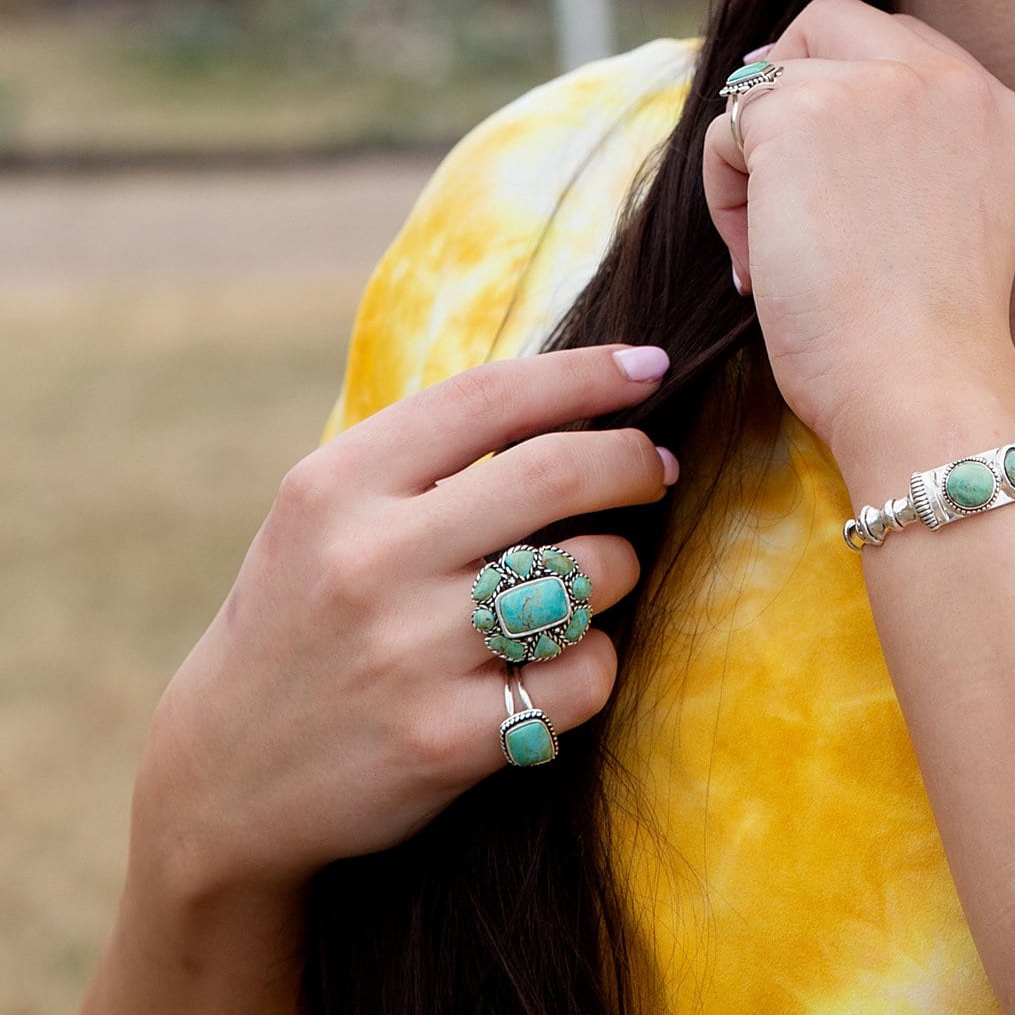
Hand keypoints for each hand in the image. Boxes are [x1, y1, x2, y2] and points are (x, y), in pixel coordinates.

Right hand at [130, 346, 674, 901]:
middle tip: (657, 468)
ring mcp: (407, 653)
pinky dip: (596, 661)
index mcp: (338, 484)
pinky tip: (567, 660)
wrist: (226, 778)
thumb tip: (583, 393)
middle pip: (556, 474)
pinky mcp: (444, 741)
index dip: (587, 373)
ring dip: (620, 565)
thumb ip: (431, 452)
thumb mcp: (329, 510)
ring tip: (599, 573)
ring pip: (587, 576)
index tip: (650, 367)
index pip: (490, 397)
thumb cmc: (308, 612)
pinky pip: (583, 676)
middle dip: (632, 461)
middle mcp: (369, 560)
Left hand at [702, 0, 1014, 458]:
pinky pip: (725, 128)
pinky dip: (723, 195)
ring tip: (771, 248)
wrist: (923, 387)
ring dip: (753, 161)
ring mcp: (876, 86)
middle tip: (772, 168)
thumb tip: (798, 117)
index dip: (845, 88)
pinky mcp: (801, 114)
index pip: (901, 43)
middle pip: (830, 22)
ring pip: (768, 81)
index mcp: (995, 106)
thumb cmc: (924, 341)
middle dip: (786, 83)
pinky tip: (758, 262)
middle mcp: (947, 79)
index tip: (823, 163)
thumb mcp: (948, 214)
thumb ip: (907, 151)